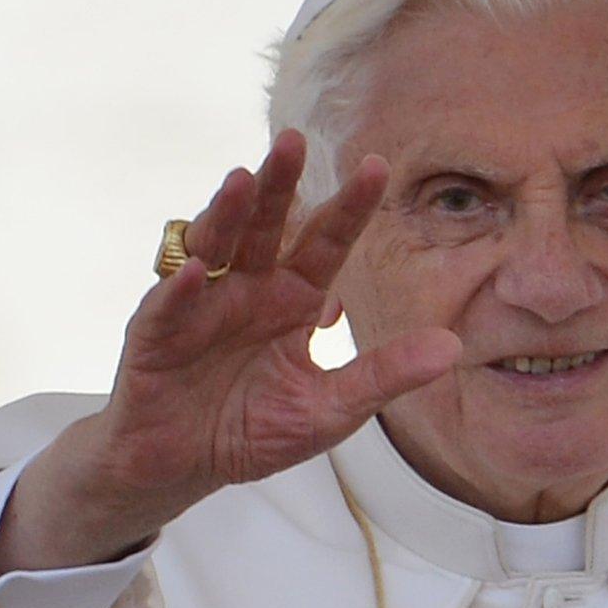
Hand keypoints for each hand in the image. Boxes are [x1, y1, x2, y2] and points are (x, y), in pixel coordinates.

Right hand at [0, 131, 460, 575]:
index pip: (327, 242)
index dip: (349, 207)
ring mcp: (200, 305)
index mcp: (294, 297)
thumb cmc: (255, 430)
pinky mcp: (155, 335)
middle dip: (279, 184)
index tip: (378, 166)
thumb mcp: (331, 409)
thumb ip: (384, 375)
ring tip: (240, 181)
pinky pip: (167, 307)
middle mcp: (248, 287)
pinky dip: (180, 290)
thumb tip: (452, 348)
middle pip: (265, 226)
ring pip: (214, 248)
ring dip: (225, 215)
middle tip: (294, 141)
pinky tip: (196, 273)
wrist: (184, 466)